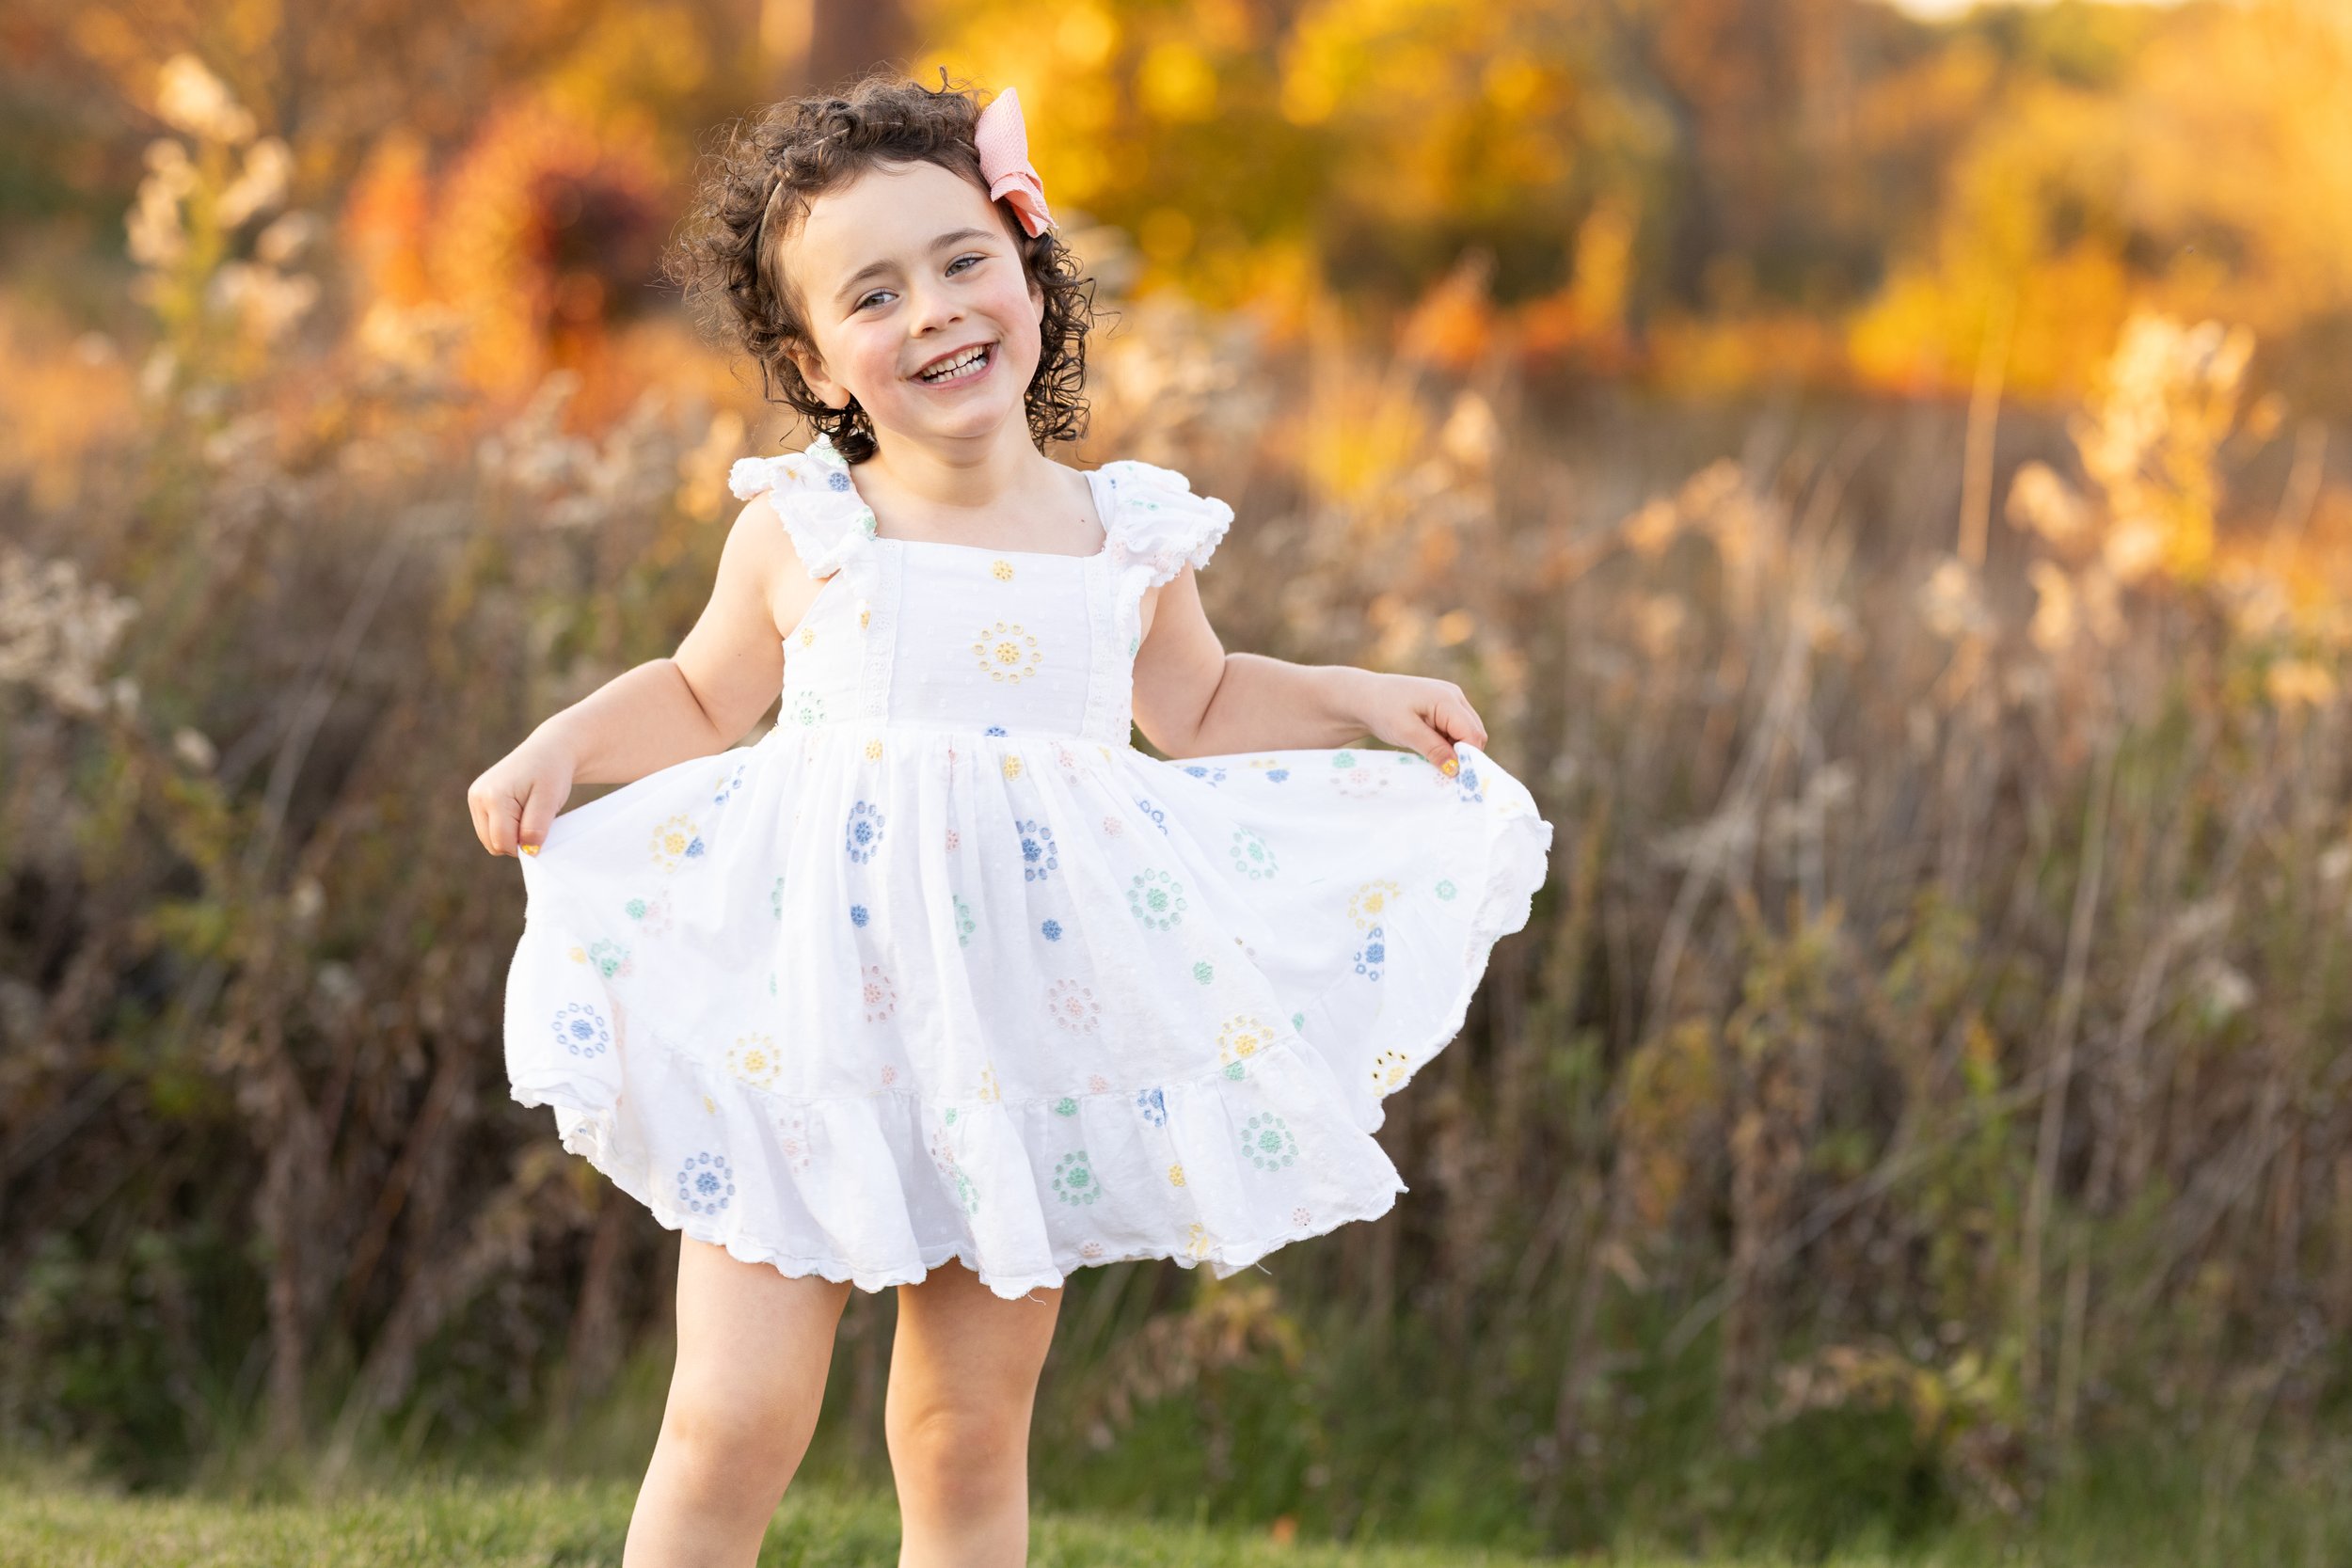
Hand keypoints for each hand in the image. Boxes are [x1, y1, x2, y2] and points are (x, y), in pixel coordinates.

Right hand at [468, 729, 578, 857]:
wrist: (549, 751)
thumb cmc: (552, 773)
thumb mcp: (550, 800)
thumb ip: (536, 827)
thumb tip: (528, 851)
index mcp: (493, 797)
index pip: (502, 841)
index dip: (525, 845)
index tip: (543, 829)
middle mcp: (478, 797)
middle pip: (493, 844)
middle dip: (516, 841)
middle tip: (536, 819)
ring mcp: (475, 799)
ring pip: (489, 839)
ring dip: (511, 835)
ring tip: (528, 813)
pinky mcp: (478, 801)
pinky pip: (489, 830)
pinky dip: (507, 828)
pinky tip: (520, 812)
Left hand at [1355, 672, 1489, 774]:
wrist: (1363, 697)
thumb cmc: (1382, 710)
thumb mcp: (1406, 732)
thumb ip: (1434, 749)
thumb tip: (1457, 769)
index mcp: (1447, 699)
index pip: (1472, 733)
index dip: (1468, 756)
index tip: (1457, 777)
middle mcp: (1454, 696)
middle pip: (1474, 732)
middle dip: (1464, 753)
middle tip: (1444, 770)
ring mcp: (1450, 699)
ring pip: (1467, 731)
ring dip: (1456, 749)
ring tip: (1433, 758)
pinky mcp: (1444, 706)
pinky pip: (1456, 728)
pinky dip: (1449, 742)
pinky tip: (1431, 748)